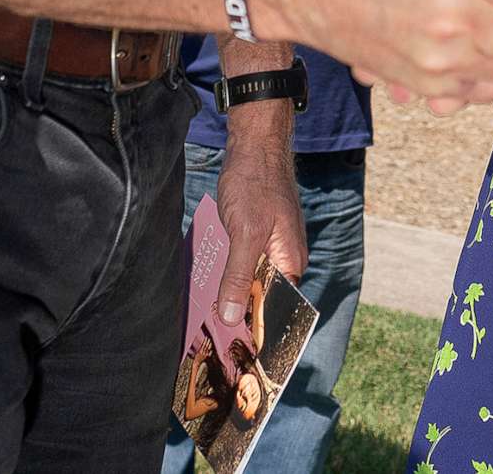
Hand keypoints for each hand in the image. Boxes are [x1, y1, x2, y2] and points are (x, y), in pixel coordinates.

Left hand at [213, 132, 307, 328]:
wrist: (255, 144)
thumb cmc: (255, 184)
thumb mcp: (244, 234)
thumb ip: (239, 277)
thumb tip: (232, 317)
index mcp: (290, 262)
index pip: (276, 308)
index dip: (255, 327)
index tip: (231, 347)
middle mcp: (285, 258)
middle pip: (261, 295)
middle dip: (237, 310)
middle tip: (208, 329)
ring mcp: (271, 246)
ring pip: (249, 279)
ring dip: (228, 289)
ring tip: (201, 307)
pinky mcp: (257, 235)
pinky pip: (242, 262)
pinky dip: (226, 270)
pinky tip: (205, 277)